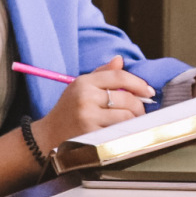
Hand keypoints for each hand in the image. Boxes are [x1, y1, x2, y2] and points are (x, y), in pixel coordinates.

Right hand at [33, 55, 155, 148]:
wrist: (47, 136)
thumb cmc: (68, 111)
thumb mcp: (80, 87)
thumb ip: (102, 74)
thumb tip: (120, 60)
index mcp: (84, 82)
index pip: (119, 76)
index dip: (138, 83)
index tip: (148, 91)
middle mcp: (85, 98)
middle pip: (127, 99)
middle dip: (139, 106)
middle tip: (141, 112)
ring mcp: (87, 117)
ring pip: (126, 117)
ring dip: (134, 121)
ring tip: (132, 122)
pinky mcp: (90, 135)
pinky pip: (118, 132)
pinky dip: (126, 132)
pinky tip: (124, 132)